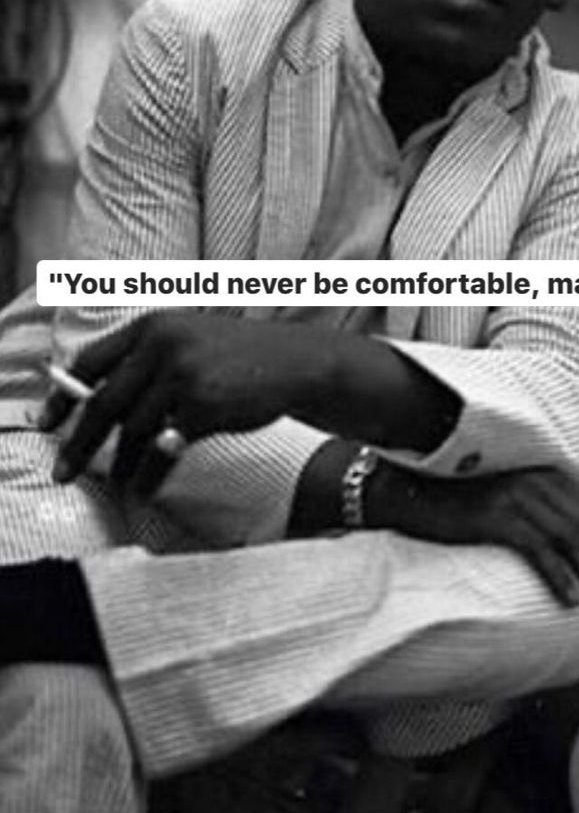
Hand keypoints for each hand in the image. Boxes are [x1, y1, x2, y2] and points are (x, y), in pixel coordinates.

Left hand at [43, 312, 322, 490]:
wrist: (296, 364)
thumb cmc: (238, 359)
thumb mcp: (188, 342)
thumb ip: (145, 363)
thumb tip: (94, 405)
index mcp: (153, 326)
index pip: (90, 361)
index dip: (63, 396)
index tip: (47, 424)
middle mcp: (163, 344)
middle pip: (103, 402)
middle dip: (79, 442)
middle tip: (62, 470)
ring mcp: (183, 374)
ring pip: (133, 430)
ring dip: (122, 463)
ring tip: (119, 481)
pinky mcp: (204, 405)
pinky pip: (163, 448)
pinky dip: (151, 473)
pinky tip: (146, 486)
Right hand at [366, 463, 578, 617]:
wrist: (410, 495)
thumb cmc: (459, 504)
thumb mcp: (508, 500)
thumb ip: (542, 510)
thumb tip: (574, 543)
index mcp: (545, 473)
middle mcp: (536, 479)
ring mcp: (515, 495)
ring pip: (573, 539)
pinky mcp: (496, 515)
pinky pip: (540, 549)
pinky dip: (560, 576)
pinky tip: (571, 601)